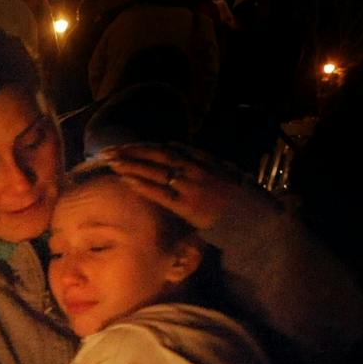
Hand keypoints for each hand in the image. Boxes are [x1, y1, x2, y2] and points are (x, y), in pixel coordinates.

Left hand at [101, 143, 243, 230]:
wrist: (254, 217)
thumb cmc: (238, 199)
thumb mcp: (223, 172)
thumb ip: (201, 161)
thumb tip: (179, 149)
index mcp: (203, 160)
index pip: (167, 148)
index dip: (143, 147)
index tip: (124, 146)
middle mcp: (196, 168)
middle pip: (157, 154)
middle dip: (131, 151)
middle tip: (108, 151)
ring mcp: (191, 185)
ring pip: (156, 170)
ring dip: (131, 164)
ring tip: (111, 162)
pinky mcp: (188, 204)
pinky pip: (160, 192)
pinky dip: (142, 185)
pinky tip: (126, 180)